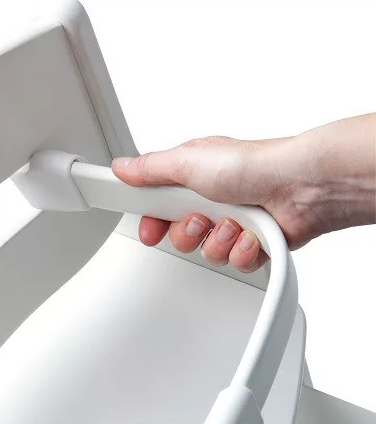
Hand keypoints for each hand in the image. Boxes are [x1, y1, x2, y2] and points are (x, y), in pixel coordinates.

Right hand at [111, 115, 375, 271]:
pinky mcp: (256, 242)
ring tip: (234, 223)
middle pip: (180, 235)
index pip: (159, 207)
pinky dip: (243, 250)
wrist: (301, 188)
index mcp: (195, 177)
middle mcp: (215, 199)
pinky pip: (236, 262)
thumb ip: (150, 169)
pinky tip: (252, 235)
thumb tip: (122, 167)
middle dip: (188, 233)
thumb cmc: (255, 165)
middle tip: (199, 220)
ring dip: (219, 241)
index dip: (152, 222)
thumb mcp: (188, 161)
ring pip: (208, 252)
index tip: (149, 229)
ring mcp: (236, 222)